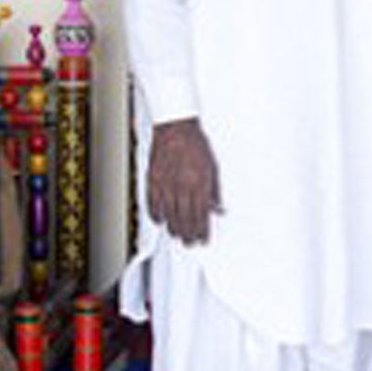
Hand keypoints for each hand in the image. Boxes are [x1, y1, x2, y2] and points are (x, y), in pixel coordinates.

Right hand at [147, 118, 221, 243]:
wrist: (175, 126)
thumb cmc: (195, 143)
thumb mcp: (212, 166)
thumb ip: (214, 190)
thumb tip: (218, 208)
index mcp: (199, 183)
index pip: (201, 215)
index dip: (202, 231)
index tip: (203, 239)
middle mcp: (182, 186)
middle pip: (185, 219)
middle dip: (189, 234)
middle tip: (190, 243)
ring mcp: (166, 184)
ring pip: (169, 215)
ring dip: (174, 228)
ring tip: (178, 236)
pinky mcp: (153, 180)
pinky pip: (153, 203)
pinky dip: (156, 215)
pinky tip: (160, 221)